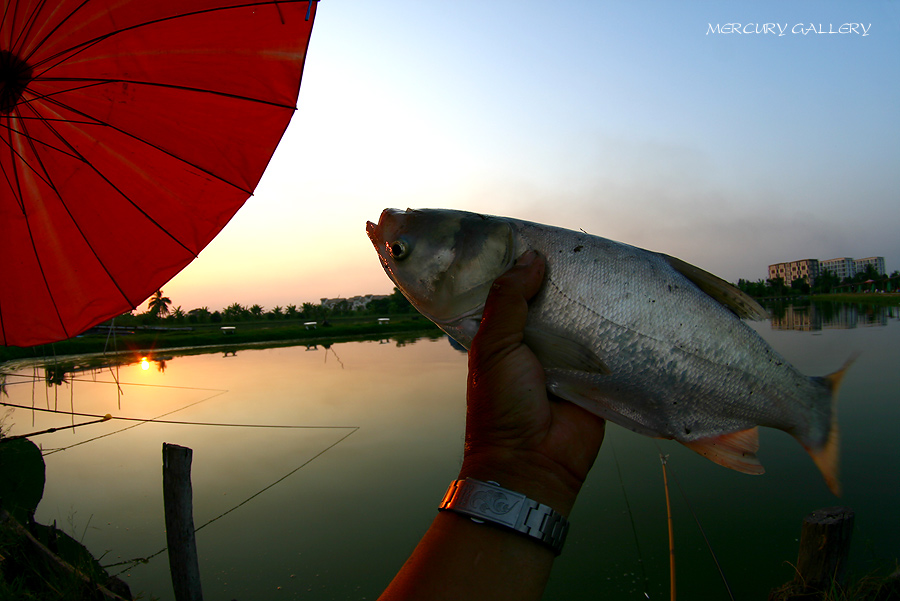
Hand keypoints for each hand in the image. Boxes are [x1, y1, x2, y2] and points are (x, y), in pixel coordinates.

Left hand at [460, 250, 605, 515]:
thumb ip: (509, 300)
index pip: (512, 292)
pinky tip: (631, 302)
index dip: (522, 268)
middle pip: (552, 302)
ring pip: (581, 321)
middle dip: (564, 280)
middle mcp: (534, 343)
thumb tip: (531, 257)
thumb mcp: (495, 345)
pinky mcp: (595, 376)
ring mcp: (566, 359)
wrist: (534, 463)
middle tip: (585, 246)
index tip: (540, 234)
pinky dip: (616, 331)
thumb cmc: (502, 405)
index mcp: (503, 335)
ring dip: (592, 303)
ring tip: (612, 264)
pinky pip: (607, 348)